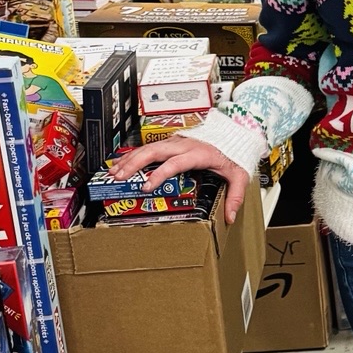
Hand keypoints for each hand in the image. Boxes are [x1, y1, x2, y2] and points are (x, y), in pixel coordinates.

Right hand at [119, 137, 251, 222]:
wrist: (236, 135)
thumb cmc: (234, 154)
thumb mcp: (239, 175)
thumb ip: (234, 196)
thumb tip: (230, 216)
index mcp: (199, 153)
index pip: (175, 163)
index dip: (160, 174)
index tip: (147, 186)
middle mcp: (185, 145)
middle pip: (155, 151)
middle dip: (135, 164)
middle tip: (120, 177)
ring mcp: (177, 142)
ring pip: (149, 147)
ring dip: (130, 159)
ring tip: (114, 172)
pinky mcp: (172, 142)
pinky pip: (149, 146)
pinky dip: (133, 154)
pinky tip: (122, 162)